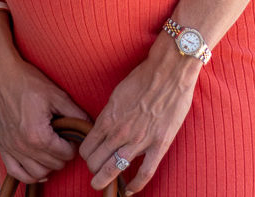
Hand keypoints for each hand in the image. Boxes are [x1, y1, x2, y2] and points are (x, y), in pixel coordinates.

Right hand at [0, 13, 91, 183]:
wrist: (0, 75)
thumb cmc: (27, 82)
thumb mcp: (56, 94)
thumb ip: (74, 112)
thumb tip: (88, 125)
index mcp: (38, 135)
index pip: (65, 154)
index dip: (74, 145)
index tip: (73, 135)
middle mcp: (23, 146)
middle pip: (52, 165)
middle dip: (63, 155)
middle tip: (65, 141)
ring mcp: (11, 148)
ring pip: (36, 173)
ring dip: (48, 166)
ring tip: (54, 152)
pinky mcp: (2, 146)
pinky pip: (16, 172)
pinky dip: (28, 174)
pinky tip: (38, 167)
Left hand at [79, 31, 202, 193]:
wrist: (169, 71)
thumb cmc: (143, 77)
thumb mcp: (117, 93)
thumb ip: (110, 113)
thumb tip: (104, 126)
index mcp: (108, 117)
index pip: (87, 147)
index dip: (86, 154)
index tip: (89, 155)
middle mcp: (120, 132)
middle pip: (96, 162)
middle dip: (93, 168)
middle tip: (94, 170)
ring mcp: (139, 140)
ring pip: (114, 170)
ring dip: (104, 180)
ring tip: (100, 184)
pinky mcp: (159, 144)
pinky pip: (145, 173)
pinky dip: (135, 185)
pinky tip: (129, 191)